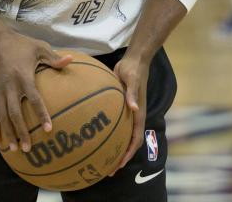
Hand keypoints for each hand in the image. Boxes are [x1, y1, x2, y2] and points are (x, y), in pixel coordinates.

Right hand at [0, 31, 71, 153]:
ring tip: (14, 149)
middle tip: (28, 148)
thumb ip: (54, 58)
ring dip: (7, 134)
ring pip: (2, 117)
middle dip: (20, 132)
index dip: (41, 114)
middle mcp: (10, 87)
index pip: (34, 98)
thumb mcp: (39, 47)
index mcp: (23, 76)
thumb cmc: (22, 45)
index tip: (48, 128)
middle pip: (15, 114)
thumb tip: (71, 60)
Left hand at [110, 54, 148, 174]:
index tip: (118, 164)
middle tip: (107, 170)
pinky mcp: (120, 107)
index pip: (135, 139)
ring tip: (99, 159)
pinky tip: (93, 136)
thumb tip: (134, 108)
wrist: (134, 60)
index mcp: (139, 114)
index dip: (128, 153)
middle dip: (120, 157)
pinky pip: (114, 125)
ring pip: (121, 136)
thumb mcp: (133, 80)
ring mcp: (128, 113)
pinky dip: (107, 133)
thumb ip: (133, 94)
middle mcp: (134, 116)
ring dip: (113, 148)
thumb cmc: (134, 70)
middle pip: (128, 143)